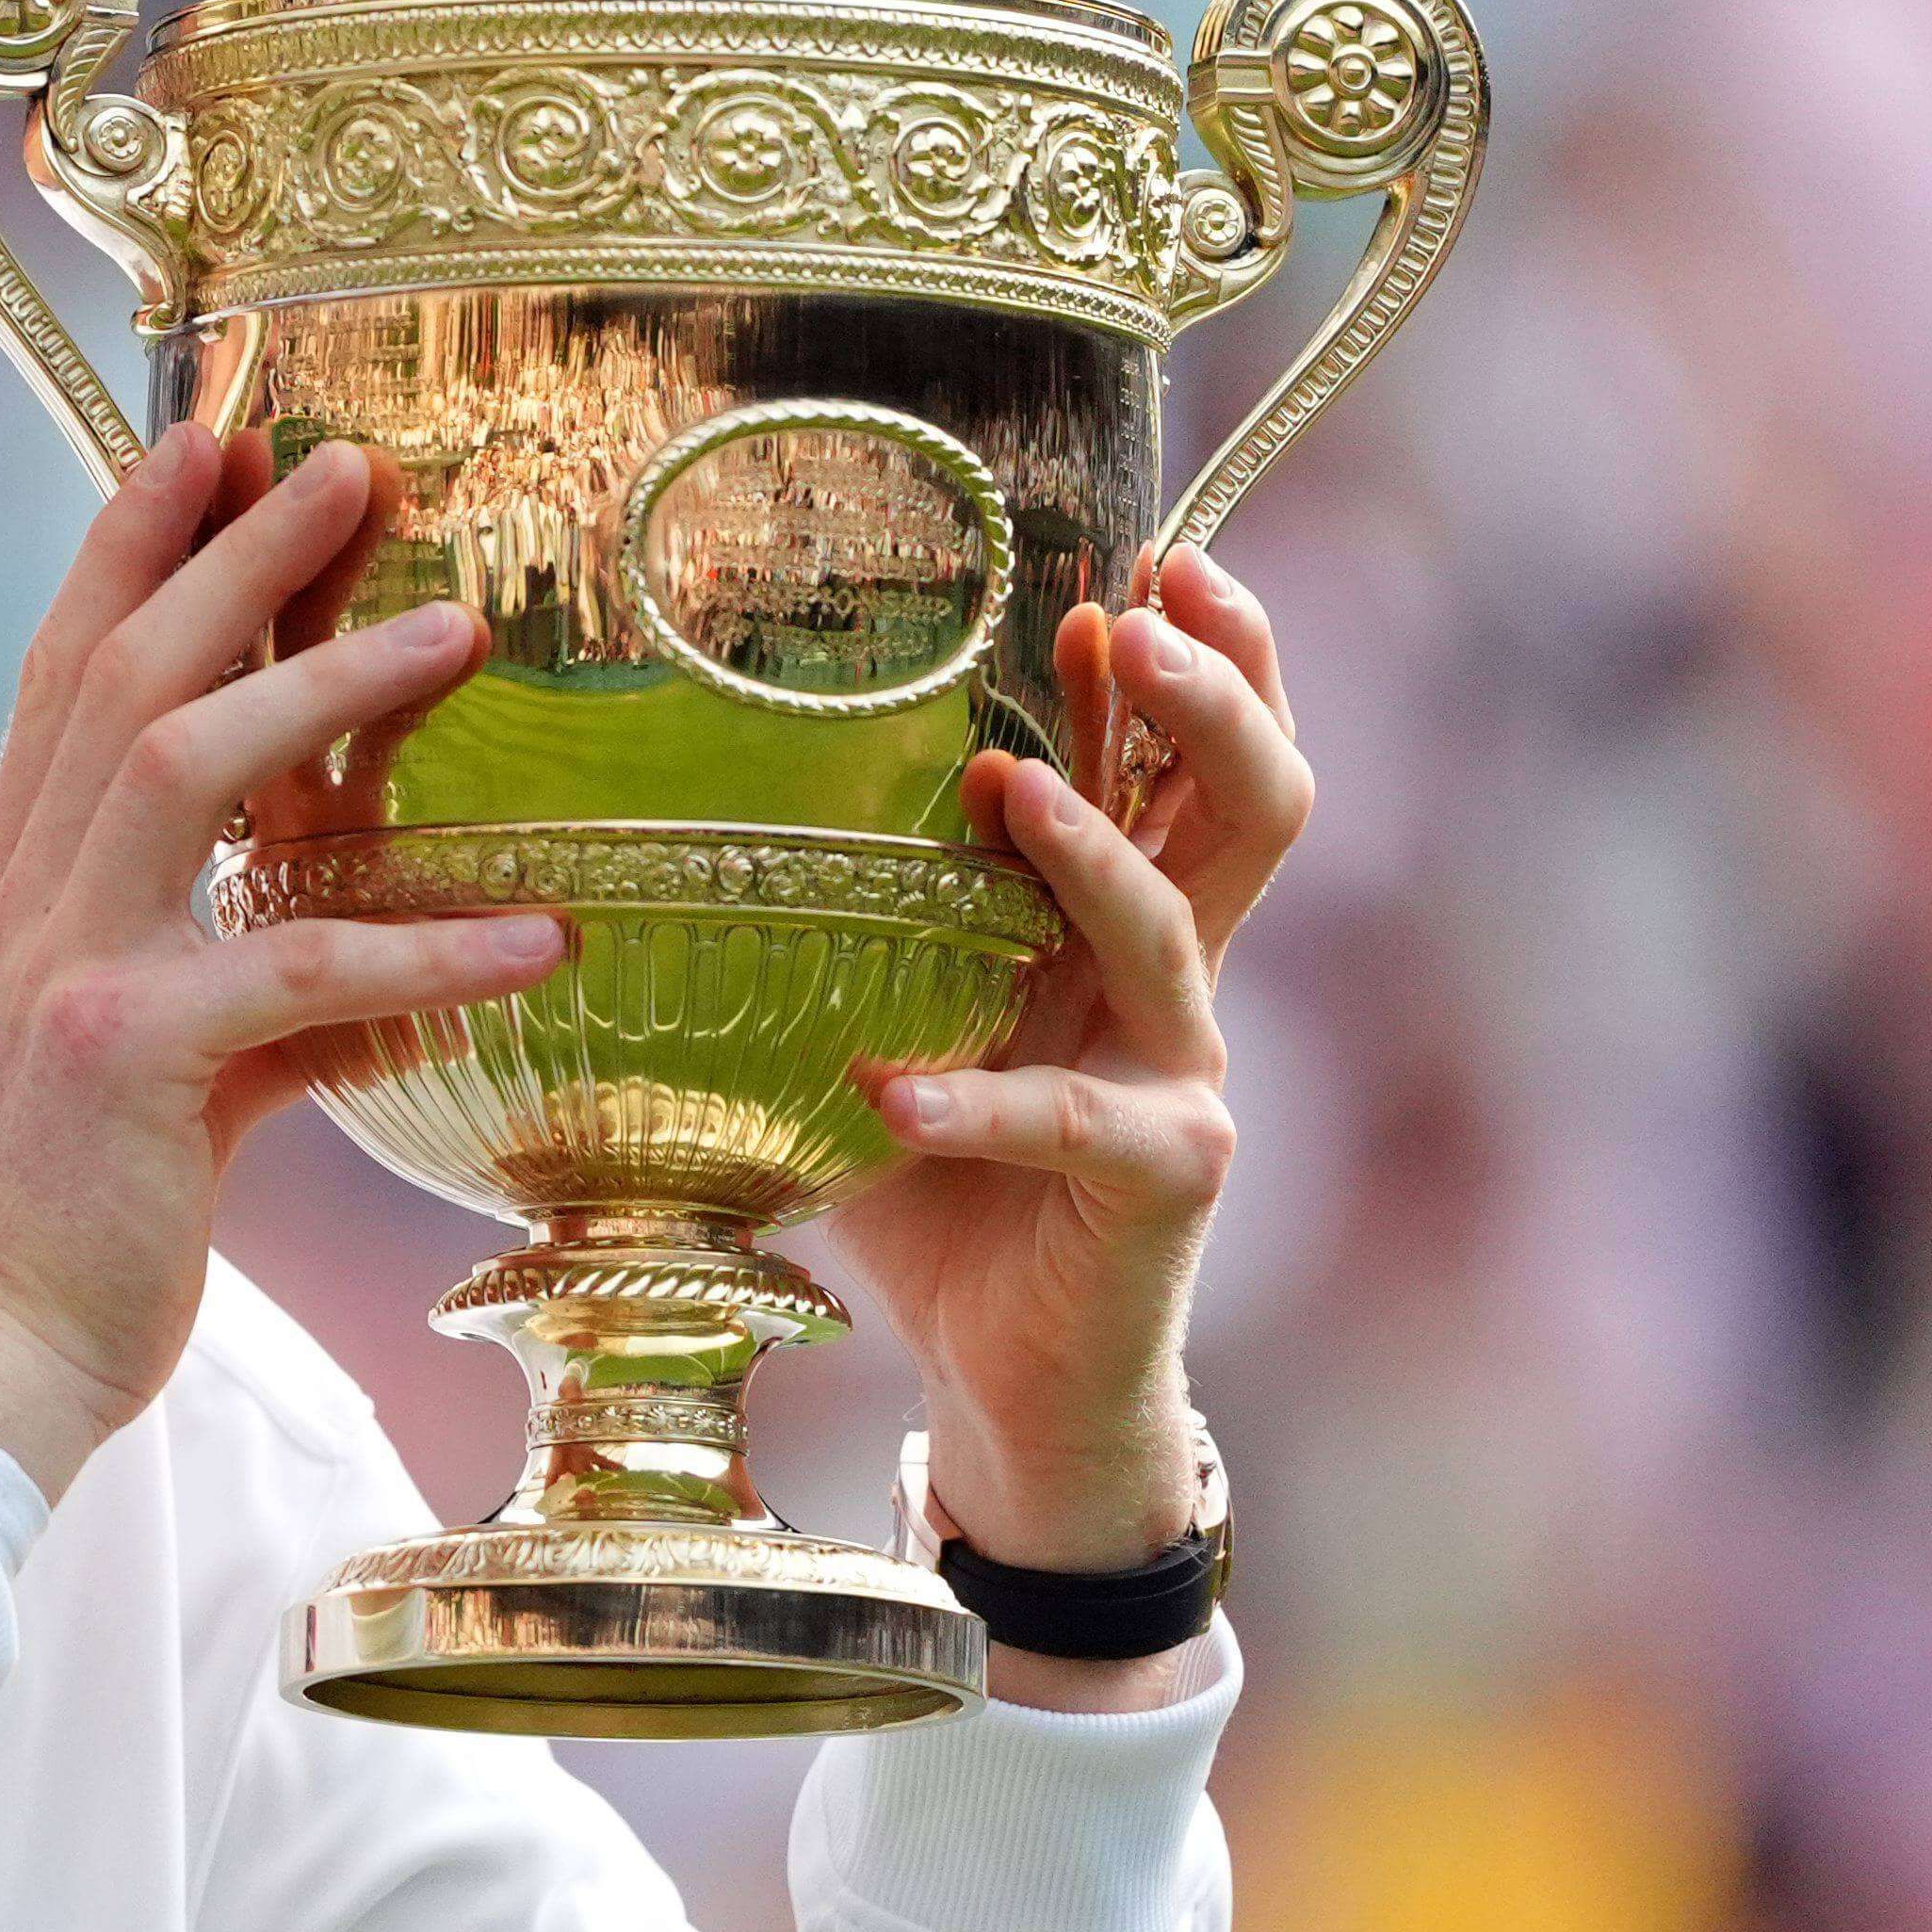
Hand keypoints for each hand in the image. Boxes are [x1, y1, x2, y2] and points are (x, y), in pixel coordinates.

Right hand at [0, 429, 567, 1504]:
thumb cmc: (69, 1230)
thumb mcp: (158, 1081)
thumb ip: (257, 1006)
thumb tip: (397, 979)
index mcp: (15, 889)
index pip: (65, 674)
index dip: (132, 546)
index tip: (209, 439)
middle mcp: (22, 902)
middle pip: (121, 676)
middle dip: (229, 553)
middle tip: (341, 456)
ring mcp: (64, 969)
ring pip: (183, 767)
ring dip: (321, 682)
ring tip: (457, 625)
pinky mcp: (128, 1059)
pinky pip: (294, 968)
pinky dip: (424, 945)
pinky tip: (538, 936)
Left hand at [832, 546, 1309, 1693]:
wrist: (1005, 1378)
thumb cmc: (931, 1177)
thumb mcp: (882, 1011)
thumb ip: (846, 910)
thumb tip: (678, 786)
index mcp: (1120, 922)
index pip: (1190, 757)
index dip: (1197, 653)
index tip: (1142, 552)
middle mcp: (1174, 979)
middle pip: (1254, 802)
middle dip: (1209, 695)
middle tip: (1135, 611)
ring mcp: (1180, 1075)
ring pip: (1173, 928)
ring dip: (1088, 848)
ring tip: (1003, 786)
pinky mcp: (1159, 1182)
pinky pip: (1075, 1119)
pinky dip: (978, 1101)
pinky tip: (892, 1092)